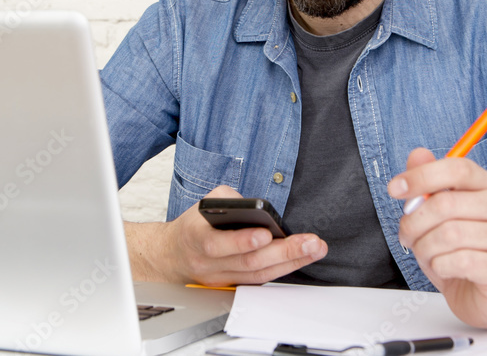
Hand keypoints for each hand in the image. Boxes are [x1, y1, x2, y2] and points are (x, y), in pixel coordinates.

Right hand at [129, 185, 326, 286]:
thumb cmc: (195, 226)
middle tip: (309, 242)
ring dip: (291, 262)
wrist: (173, 256)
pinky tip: (302, 258)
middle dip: (283, 252)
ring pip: (259, 274)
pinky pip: (260, 280)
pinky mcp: (233, 286)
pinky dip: (283, 269)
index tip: (265, 233)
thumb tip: (258, 207)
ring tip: (313, 249)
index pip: (219, 244)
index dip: (243, 241)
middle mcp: (210, 263)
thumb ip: (230, 200)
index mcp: (198, 238)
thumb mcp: (206, 203)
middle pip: (249, 262)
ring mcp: (222, 279)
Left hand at [388, 148, 486, 327]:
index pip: (457, 168)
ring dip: (425, 247)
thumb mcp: (437, 215)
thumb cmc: (459, 250)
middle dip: (414, 222)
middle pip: (446, 203)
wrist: (486, 294)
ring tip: (426, 254)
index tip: (395, 189)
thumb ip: (427, 184)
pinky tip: (443, 268)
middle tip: (407, 235)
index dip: (422, 175)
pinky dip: (439, 266)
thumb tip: (418, 153)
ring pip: (449, 235)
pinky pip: (459, 261)